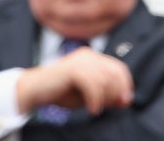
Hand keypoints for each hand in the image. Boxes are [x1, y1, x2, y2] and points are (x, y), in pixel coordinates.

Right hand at [17, 48, 133, 116]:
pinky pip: (93, 85)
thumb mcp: (89, 95)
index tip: (122, 102)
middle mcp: (89, 55)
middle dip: (116, 93)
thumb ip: (107, 95)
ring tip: (95, 108)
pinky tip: (91, 109)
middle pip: (115, 73)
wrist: (37, 89)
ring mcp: (80, 60)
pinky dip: (95, 100)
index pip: (119, 68)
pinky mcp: (73, 69)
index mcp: (93, 58)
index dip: (125, 85)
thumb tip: (127, 99)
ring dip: (105, 98)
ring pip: (106, 79)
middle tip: (106, 106)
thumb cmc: (62, 92)